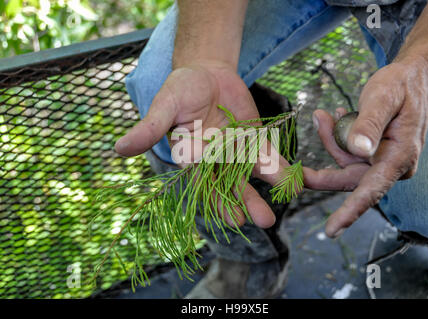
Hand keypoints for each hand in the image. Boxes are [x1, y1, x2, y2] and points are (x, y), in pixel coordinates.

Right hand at [115, 60, 285, 227]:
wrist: (209, 72)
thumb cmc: (181, 88)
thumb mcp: (165, 105)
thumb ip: (150, 128)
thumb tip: (117, 149)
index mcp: (193, 159)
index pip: (204, 185)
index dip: (217, 201)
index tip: (233, 216)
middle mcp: (216, 163)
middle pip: (231, 187)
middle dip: (245, 203)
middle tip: (262, 221)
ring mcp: (238, 154)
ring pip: (252, 178)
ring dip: (267, 193)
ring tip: (279, 212)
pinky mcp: (256, 142)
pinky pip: (270, 158)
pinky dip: (283, 169)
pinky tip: (298, 181)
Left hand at [311, 57, 427, 237]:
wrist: (413, 77)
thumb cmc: (401, 85)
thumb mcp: (384, 97)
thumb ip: (370, 123)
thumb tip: (360, 150)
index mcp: (400, 156)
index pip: (372, 190)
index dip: (350, 211)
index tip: (331, 230)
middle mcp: (391, 165)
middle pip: (349, 178)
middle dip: (324, 168)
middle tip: (306, 149)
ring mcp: (381, 161)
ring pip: (344, 163)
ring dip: (332, 140)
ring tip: (324, 115)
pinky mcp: (372, 154)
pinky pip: (346, 153)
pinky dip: (337, 137)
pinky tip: (334, 117)